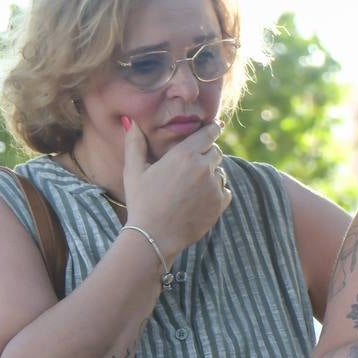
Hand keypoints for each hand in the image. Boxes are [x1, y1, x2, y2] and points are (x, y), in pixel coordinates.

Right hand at [121, 118, 230, 259]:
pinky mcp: (220, 203)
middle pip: (216, 152)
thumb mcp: (133, 170)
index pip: (209, 133)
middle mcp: (203, 167)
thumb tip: (132, 122)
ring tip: (191, 187)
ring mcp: (214, 186)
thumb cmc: (141, 202)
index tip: (215, 127)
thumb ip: (135, 143)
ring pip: (220, 172)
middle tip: (192, 164)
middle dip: (207, 154)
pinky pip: (225, 190)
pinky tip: (199, 200)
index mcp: (184, 155)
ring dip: (211, 175)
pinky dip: (216, 192)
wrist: (153, 235)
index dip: (212, 129)